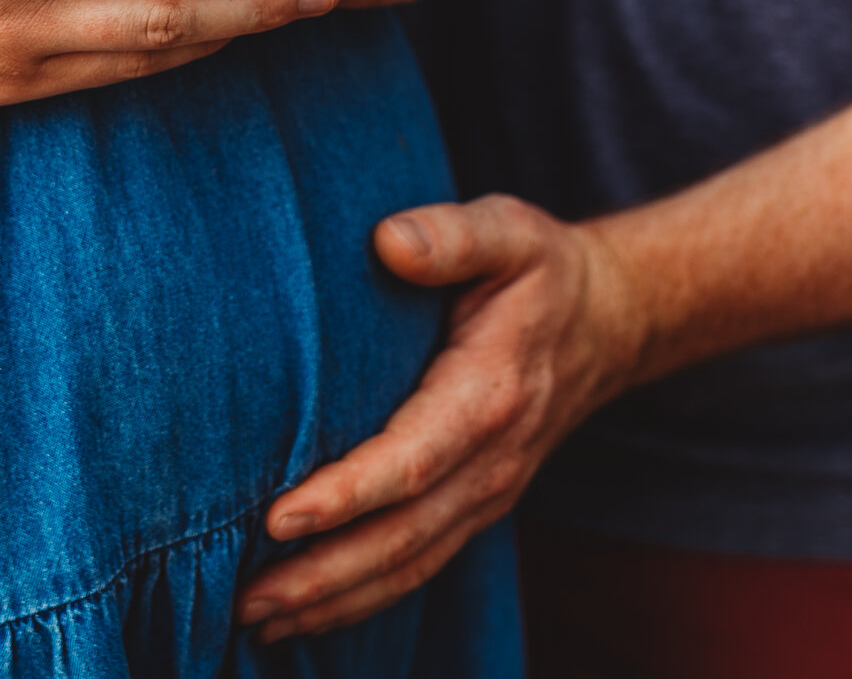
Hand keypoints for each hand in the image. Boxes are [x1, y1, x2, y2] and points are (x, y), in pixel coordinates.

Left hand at [236, 196, 638, 640]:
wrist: (606, 324)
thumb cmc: (540, 272)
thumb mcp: (508, 231)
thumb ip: (452, 236)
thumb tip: (390, 241)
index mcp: (491, 395)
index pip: (412, 461)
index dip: (346, 495)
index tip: (279, 516)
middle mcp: (492, 461)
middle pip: (403, 536)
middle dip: (322, 574)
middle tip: (244, 597)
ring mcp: (488, 494)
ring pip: (409, 565)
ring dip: (334, 600)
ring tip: (255, 620)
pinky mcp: (476, 507)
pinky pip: (420, 565)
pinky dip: (363, 598)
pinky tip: (306, 614)